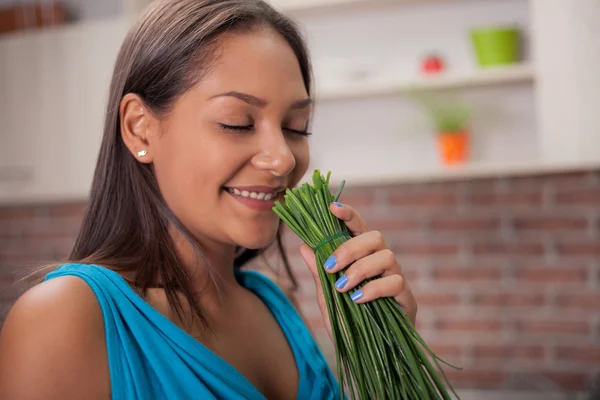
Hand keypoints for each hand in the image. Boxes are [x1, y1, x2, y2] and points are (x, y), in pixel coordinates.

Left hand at [299, 202, 417, 339]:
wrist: (367, 358)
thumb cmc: (348, 324)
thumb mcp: (327, 297)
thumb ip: (319, 272)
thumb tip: (303, 246)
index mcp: (363, 258)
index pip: (359, 227)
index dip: (349, 214)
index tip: (332, 208)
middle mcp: (382, 264)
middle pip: (375, 236)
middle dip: (350, 247)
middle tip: (331, 266)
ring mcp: (396, 279)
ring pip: (387, 256)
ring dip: (360, 269)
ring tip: (343, 287)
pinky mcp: (406, 299)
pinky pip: (395, 282)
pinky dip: (373, 289)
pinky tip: (357, 300)